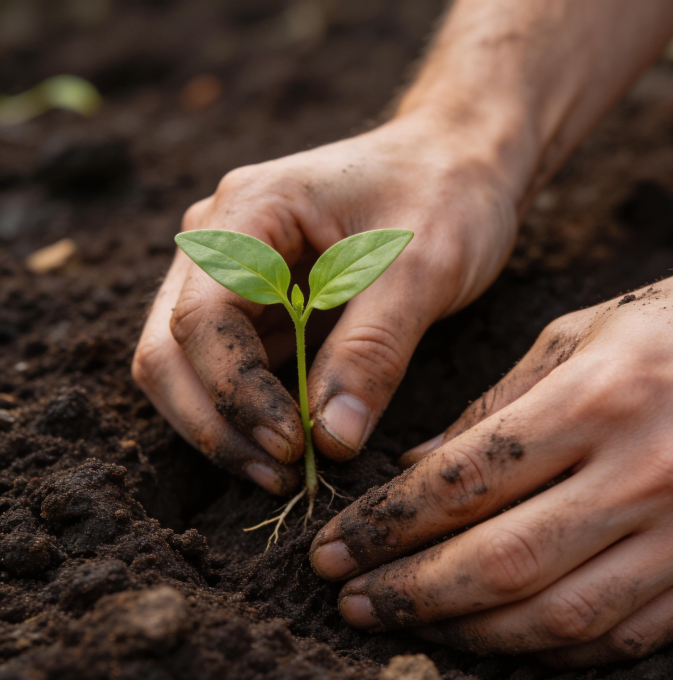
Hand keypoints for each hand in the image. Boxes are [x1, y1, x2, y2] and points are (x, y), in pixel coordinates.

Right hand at [132, 113, 518, 491]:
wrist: (458, 163)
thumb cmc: (446, 195)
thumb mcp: (422, 269)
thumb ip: (374, 350)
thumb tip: (333, 441)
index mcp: (249, 211)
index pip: (202, 318)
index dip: (236, 393)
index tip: (295, 447)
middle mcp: (220, 242)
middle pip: (169, 351)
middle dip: (216, 424)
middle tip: (280, 478)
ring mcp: (233, 276)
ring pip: (186, 369)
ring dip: (225, 428)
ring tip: (285, 473)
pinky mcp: (259, 306)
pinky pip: (230, 369)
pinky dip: (250, 414)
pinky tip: (293, 446)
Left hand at [310, 238, 672, 666]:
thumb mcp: (584, 331)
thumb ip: (497, 405)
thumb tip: (419, 469)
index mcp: (604, 396)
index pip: (468, 479)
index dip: (389, 522)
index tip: (337, 545)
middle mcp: (650, 471)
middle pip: (502, 560)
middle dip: (409, 590)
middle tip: (346, 599)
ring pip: (557, 615)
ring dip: (466, 632)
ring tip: (404, 626)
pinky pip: (624, 636)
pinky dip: (548, 648)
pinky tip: (495, 639)